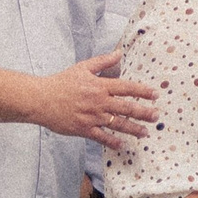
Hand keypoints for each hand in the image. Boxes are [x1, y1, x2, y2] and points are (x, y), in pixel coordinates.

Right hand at [37, 50, 157, 146]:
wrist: (40, 99)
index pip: (127, 87)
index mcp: (100, 85)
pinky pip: (101, 136)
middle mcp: (99, 101)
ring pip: (117, 123)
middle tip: (156, 115)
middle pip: (127, 107)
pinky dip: (112, 141)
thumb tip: (119, 52)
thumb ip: (103, 61)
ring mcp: (92, 116)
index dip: (142, 91)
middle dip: (144, 112)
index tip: (155, 94)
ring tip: (145, 132)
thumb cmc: (61, 82)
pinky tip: (122, 144)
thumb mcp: (83, 67)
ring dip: (133, 128)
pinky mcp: (83, 129)